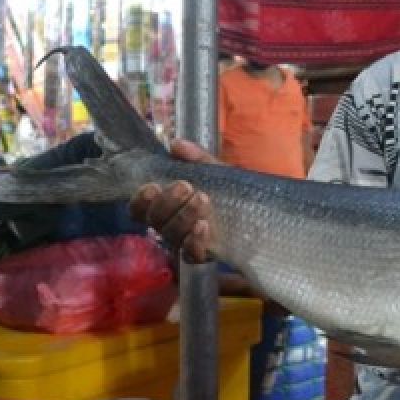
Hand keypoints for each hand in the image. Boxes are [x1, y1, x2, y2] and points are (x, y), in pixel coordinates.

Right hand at [128, 139, 218, 262]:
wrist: (259, 211)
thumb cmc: (230, 189)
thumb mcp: (215, 170)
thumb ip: (196, 157)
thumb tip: (176, 144)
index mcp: (166, 205)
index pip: (140, 208)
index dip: (140, 200)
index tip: (152, 187)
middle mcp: (170, 224)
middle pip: (155, 220)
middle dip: (167, 202)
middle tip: (185, 186)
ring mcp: (185, 241)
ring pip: (172, 235)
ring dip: (184, 216)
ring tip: (202, 198)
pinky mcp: (203, 254)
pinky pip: (192, 254)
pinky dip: (195, 240)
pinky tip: (204, 225)